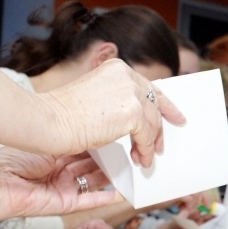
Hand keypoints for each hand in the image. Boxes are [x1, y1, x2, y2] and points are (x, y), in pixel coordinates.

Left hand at [0, 148, 118, 218]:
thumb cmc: (13, 159)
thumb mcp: (50, 144)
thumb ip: (73, 143)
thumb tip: (95, 135)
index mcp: (54, 152)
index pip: (84, 148)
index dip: (100, 144)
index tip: (118, 137)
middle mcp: (60, 170)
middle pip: (91, 165)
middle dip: (108, 160)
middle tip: (128, 153)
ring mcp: (64, 187)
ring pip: (93, 182)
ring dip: (109, 177)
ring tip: (128, 170)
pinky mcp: (65, 203)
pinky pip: (89, 201)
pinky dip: (104, 198)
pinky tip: (118, 193)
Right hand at [42, 59, 185, 166]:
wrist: (52, 121)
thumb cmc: (65, 113)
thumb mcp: (97, 97)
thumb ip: (117, 100)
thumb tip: (137, 117)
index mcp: (118, 68)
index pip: (148, 87)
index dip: (165, 104)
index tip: (176, 116)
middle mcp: (127, 77)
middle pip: (155, 104)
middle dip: (161, 127)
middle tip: (162, 144)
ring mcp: (131, 93)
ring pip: (152, 123)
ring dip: (150, 143)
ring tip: (145, 158)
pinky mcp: (132, 113)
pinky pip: (146, 136)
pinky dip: (145, 150)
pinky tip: (140, 160)